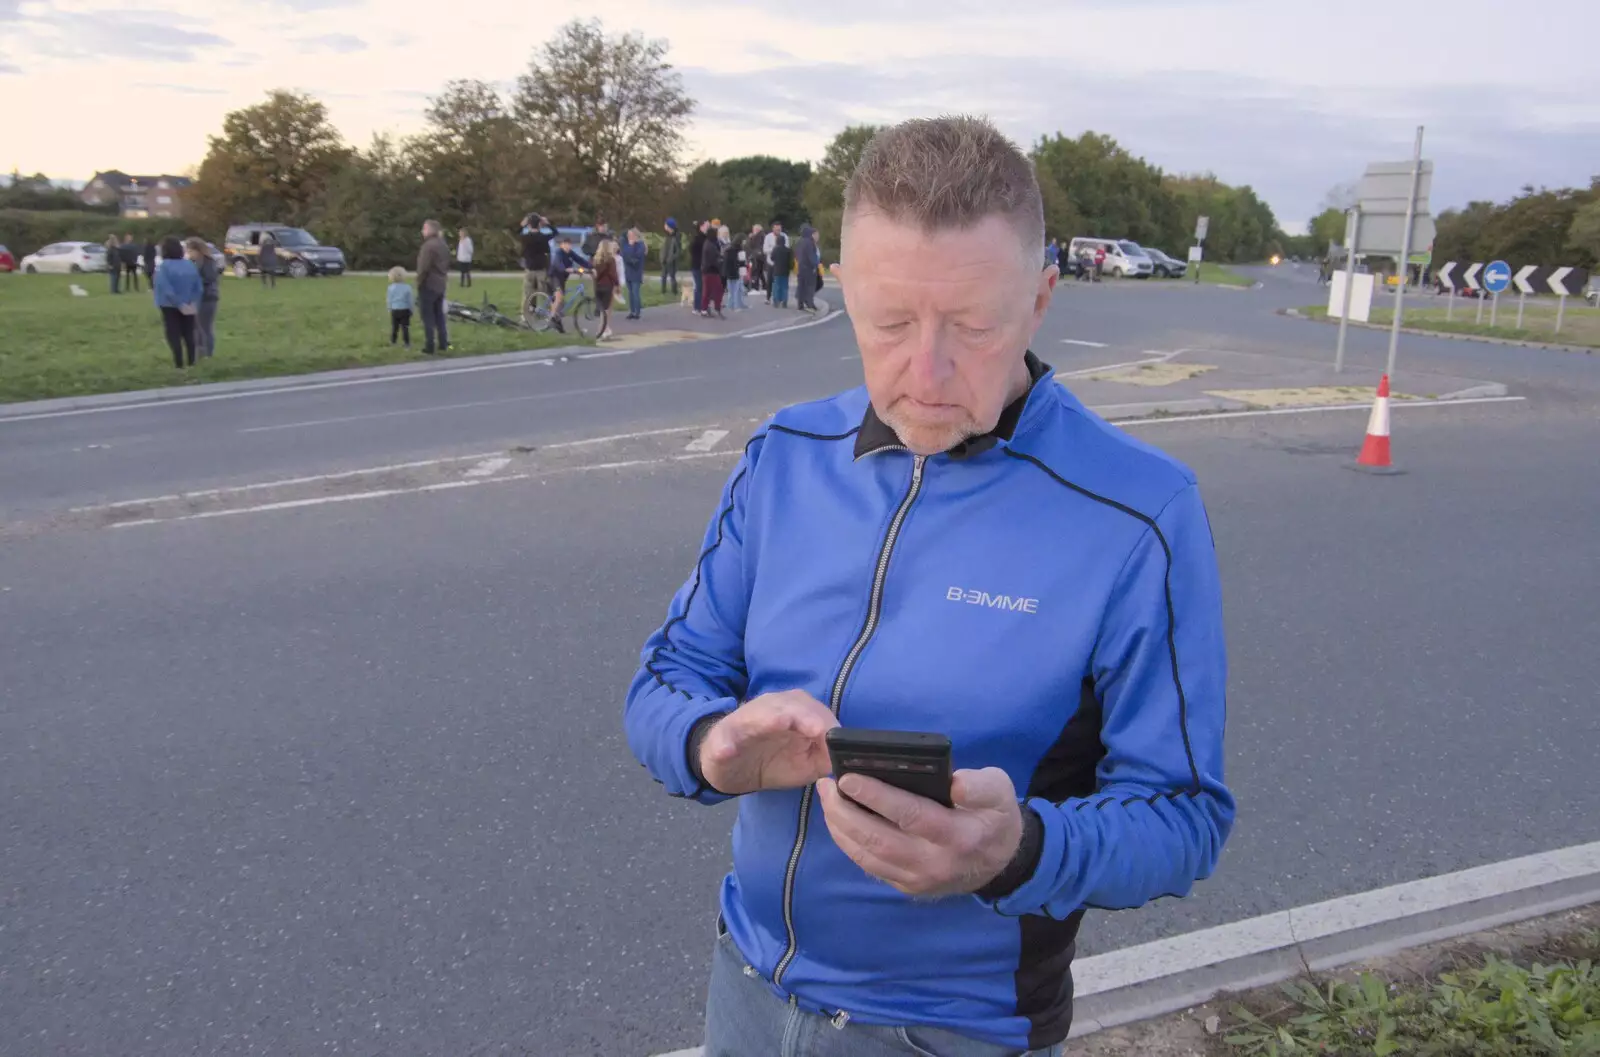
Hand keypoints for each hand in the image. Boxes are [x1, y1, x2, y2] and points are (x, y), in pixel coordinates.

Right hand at [697, 691, 838, 794]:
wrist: (732, 767)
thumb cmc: (774, 761)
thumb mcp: (805, 764)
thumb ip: (825, 758)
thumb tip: (842, 759)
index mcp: (796, 713)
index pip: (816, 712)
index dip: (826, 724)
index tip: (836, 739)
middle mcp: (772, 708)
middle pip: (792, 706)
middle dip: (804, 716)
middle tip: (816, 729)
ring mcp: (746, 720)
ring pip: (759, 714)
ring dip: (769, 718)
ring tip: (781, 722)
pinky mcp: (723, 736)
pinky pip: (723, 738)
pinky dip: (725, 745)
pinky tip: (727, 750)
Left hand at [817, 767, 1022, 897]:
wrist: (1002, 863)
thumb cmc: (995, 817)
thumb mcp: (1000, 792)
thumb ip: (980, 786)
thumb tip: (954, 783)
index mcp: (959, 836)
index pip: (911, 815)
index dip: (877, 796)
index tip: (848, 777)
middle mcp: (935, 863)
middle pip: (879, 839)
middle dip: (845, 812)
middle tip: (826, 786)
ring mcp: (919, 879)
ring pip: (869, 856)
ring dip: (840, 828)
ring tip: (827, 799)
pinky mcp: (908, 886)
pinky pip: (871, 866)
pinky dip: (849, 844)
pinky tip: (839, 822)